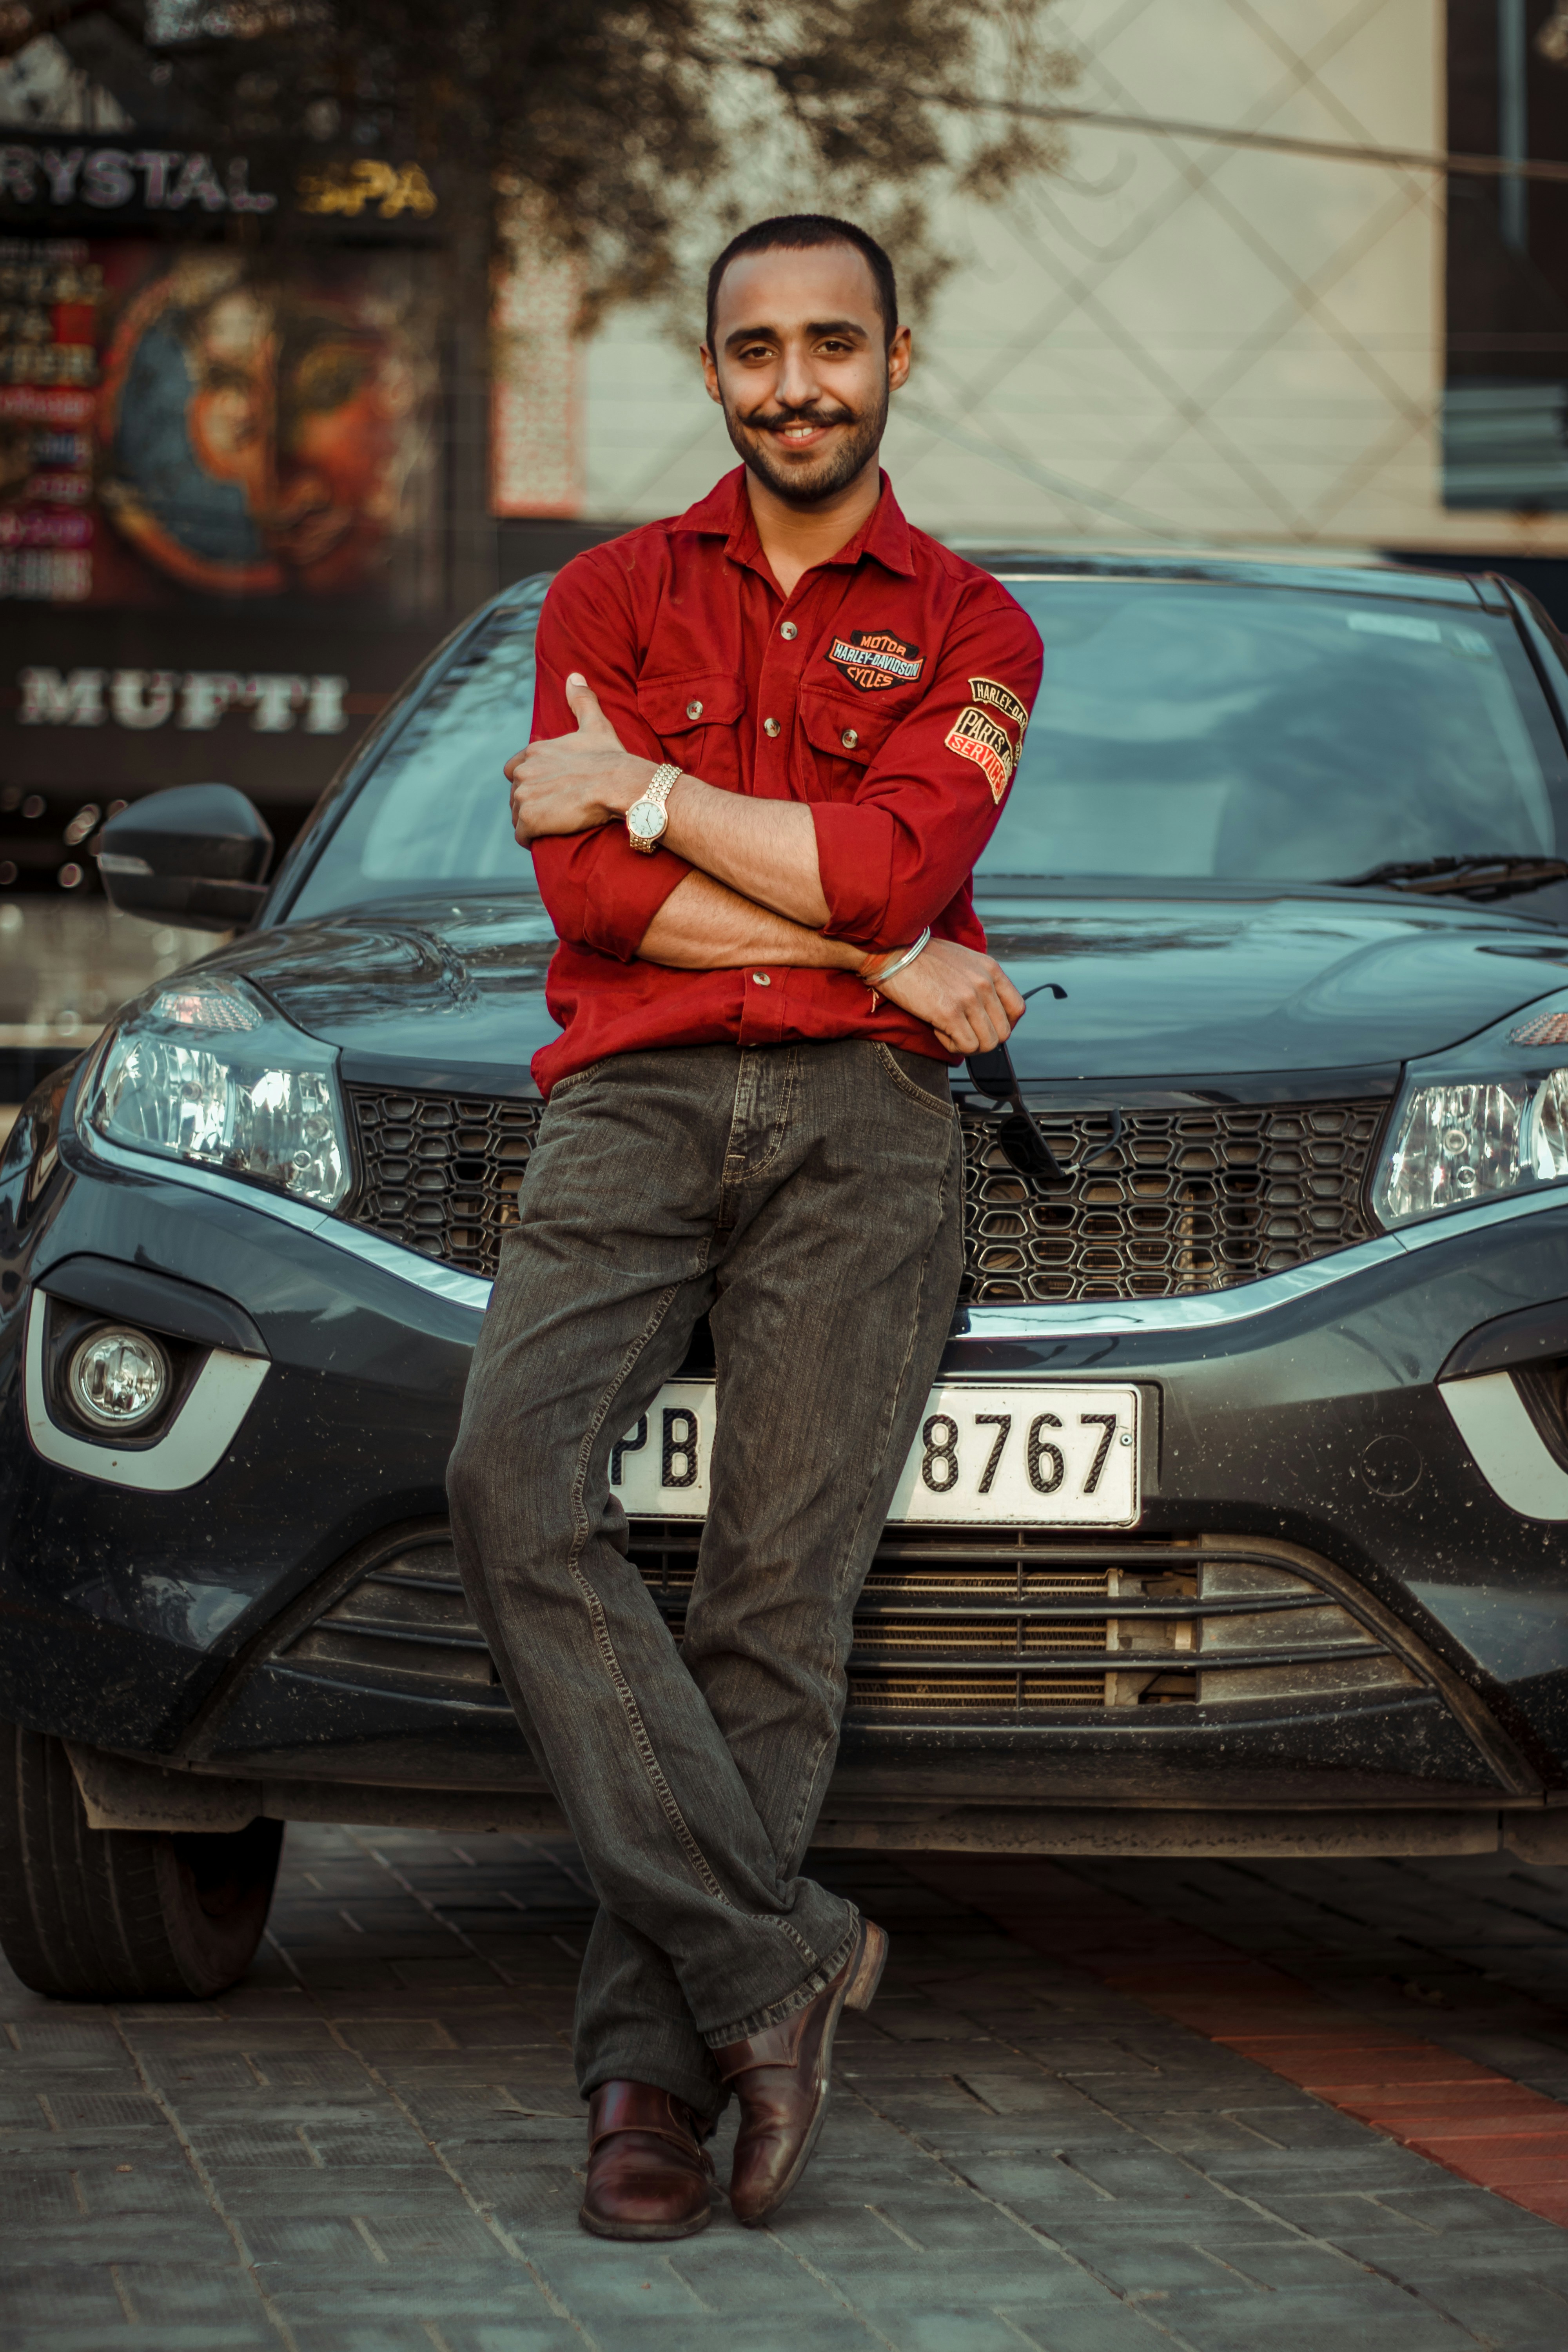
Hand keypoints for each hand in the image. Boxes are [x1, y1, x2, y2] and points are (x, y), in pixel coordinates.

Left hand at [507, 675, 654, 844]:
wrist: (620, 785)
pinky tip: (546, 837)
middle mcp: (523, 772)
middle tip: (556, 810)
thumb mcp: (596, 724)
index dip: (530, 782)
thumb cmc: (611, 757)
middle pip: (516, 795)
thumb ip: (581, 700)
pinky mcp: (530, 820)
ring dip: (531, 821)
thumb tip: (574, 676)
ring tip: (555, 824)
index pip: (514, 770)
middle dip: (532, 803)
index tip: (548, 790)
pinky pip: (522, 835)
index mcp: (534, 752)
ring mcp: (524, 797)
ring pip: (518, 815)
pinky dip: (531, 838)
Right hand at [873, 937, 1024, 1056]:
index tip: (987, 1028)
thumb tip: (986, 1011)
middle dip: (983, 1039)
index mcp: (990, 969)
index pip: (1017, 1009)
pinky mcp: (949, 1013)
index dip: (1004, 1025)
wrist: (893, 953)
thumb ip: (980, 981)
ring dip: (968, 1045)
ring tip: (949, 1032)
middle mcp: (984, 983)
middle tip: (963, 1033)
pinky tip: (939, 1031)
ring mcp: (968, 998)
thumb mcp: (963, 961)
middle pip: (1003, 1032)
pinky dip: (953, 1046)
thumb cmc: (921, 958)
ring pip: (987, 1043)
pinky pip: (966, 1046)